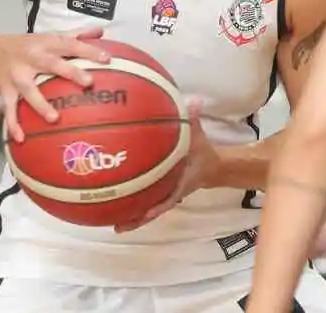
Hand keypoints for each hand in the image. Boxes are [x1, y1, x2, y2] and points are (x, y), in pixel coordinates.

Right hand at [0, 27, 110, 142]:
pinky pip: (9, 109)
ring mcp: (17, 75)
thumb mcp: (48, 36)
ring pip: (29, 90)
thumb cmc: (24, 46)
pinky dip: (13, 124)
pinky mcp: (4, 91)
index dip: (88, 50)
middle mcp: (31, 57)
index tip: (107, 58)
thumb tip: (100, 32)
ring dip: (40, 104)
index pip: (70, 44)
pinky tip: (21, 137)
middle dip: (70, 72)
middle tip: (88, 82)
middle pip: (52, 64)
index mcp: (45, 43)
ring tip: (54, 118)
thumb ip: (75, 35)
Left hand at [115, 98, 219, 231]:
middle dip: (137, 218)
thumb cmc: (203, 152)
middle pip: (153, 210)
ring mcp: (164, 194)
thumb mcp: (199, 135)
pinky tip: (113, 206)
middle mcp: (170, 192)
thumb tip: (195, 101)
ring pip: (147, 210)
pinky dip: (131, 205)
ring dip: (132, 216)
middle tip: (118, 225)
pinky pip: (144, 200)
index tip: (146, 213)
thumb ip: (194, 119)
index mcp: (180, 182)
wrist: (213, 166)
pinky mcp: (159, 192)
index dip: (158, 206)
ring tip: (112, 223)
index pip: (170, 197)